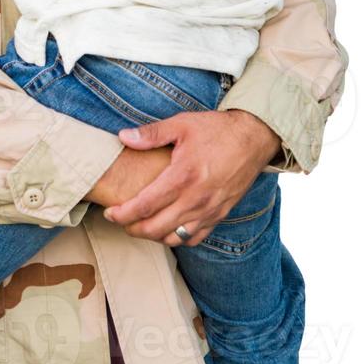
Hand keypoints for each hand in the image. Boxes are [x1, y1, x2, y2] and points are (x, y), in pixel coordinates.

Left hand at [102, 109, 280, 246]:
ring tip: (140, 225)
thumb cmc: (216, 129)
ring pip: (174, 238)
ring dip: (153, 236)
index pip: (146, 205)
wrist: (253, 138)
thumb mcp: (182, 124)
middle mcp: (197, 199)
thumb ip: (151, 134)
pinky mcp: (220, 215)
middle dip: (133, 228)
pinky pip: (194, 238)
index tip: (110, 213)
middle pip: (156, 228)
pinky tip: (166, 228)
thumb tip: (123, 137)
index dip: (124, 213)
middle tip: (120, 220)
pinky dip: (176, 239)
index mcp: (183, 176)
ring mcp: (210, 210)